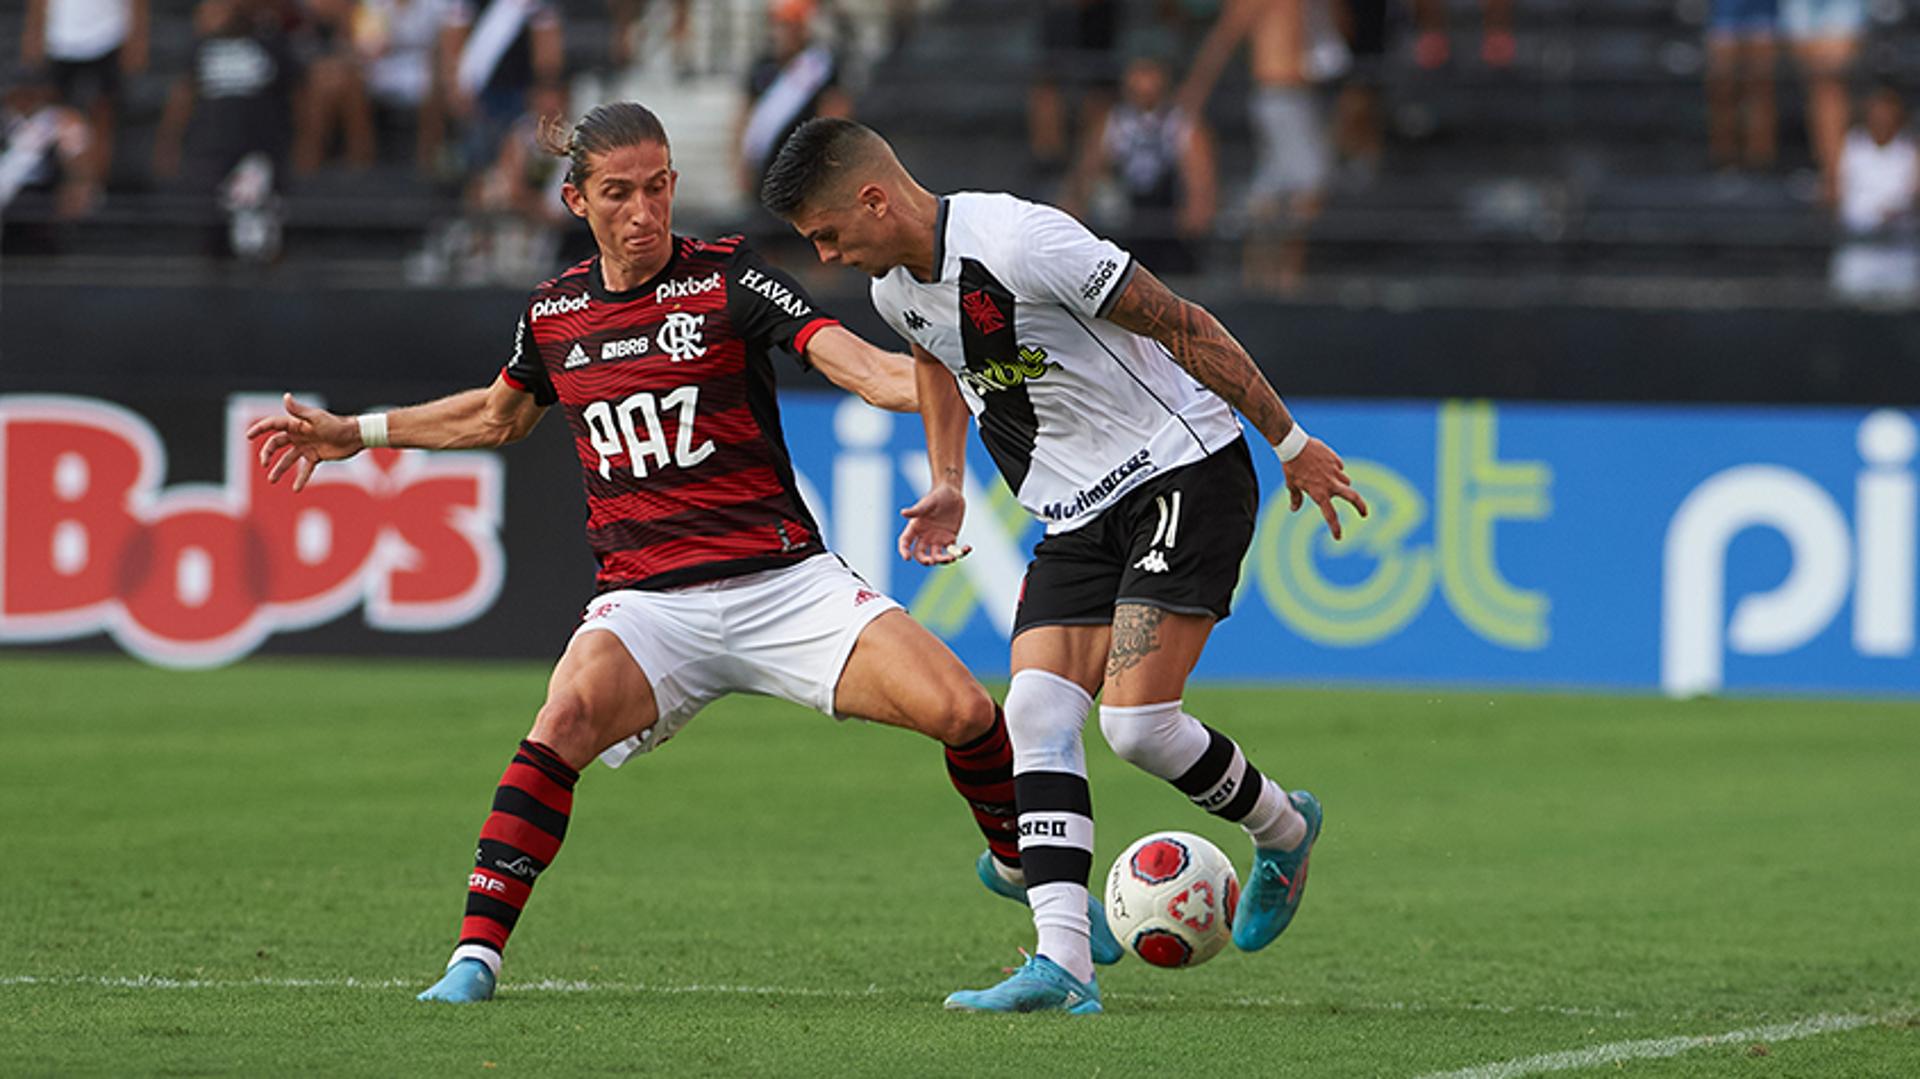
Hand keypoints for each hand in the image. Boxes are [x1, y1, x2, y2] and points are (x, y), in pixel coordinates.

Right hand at [245, 393, 364, 491]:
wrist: (355, 436)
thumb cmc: (336, 424)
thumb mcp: (316, 418)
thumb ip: (299, 410)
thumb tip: (285, 396)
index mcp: (296, 424)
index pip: (274, 425)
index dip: (260, 429)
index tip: (248, 436)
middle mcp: (299, 435)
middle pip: (277, 444)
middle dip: (268, 453)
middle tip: (264, 464)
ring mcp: (306, 446)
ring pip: (288, 459)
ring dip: (279, 469)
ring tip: (272, 480)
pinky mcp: (316, 456)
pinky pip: (305, 469)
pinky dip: (301, 479)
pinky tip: (295, 489)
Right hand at [898, 482, 970, 564]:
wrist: (951, 493)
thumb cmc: (936, 496)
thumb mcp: (927, 503)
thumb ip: (916, 510)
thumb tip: (903, 513)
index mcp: (915, 528)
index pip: (905, 542)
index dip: (904, 550)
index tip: (907, 558)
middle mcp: (925, 536)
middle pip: (920, 554)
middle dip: (924, 560)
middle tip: (930, 561)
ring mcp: (938, 540)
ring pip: (938, 556)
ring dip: (943, 560)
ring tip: (951, 558)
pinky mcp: (950, 539)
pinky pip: (954, 551)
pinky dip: (960, 553)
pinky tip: (968, 548)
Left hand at [1283, 437, 1368, 539]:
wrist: (1294, 445)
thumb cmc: (1291, 467)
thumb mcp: (1291, 484)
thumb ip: (1296, 498)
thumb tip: (1294, 509)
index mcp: (1319, 493)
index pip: (1330, 515)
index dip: (1335, 528)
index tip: (1339, 537)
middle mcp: (1329, 484)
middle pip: (1352, 497)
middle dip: (1361, 506)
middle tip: (1364, 514)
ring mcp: (1334, 471)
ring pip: (1345, 481)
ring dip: (1342, 483)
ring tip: (1326, 477)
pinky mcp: (1335, 460)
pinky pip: (1339, 467)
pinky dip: (1335, 469)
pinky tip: (1325, 465)